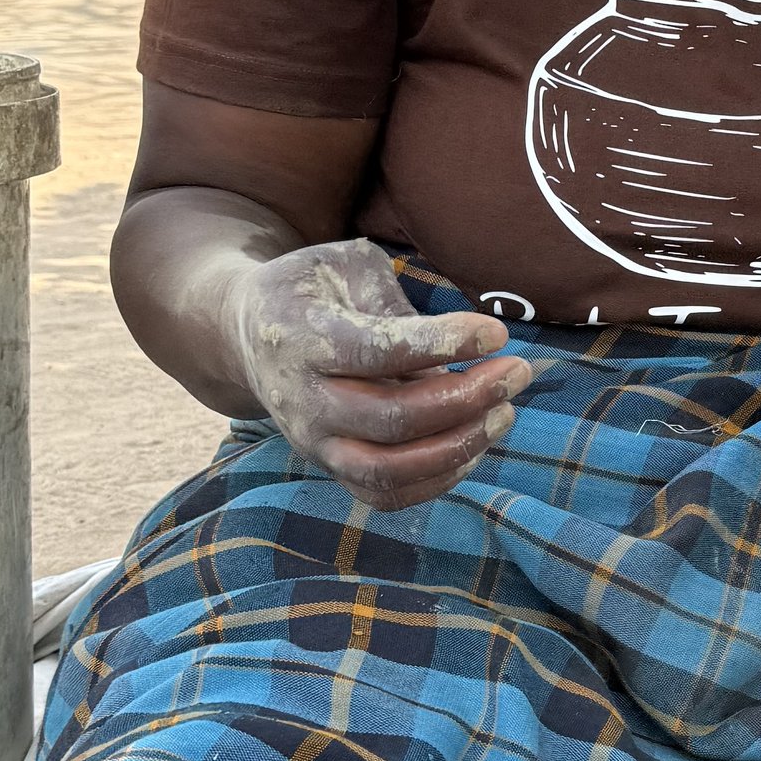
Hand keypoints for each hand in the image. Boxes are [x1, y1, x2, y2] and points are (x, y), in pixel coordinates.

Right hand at [222, 238, 532, 512]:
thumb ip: (395, 299)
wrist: (243, 332)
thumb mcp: (345, 265)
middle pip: (391, 418)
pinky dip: (439, 479)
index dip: (444, 344)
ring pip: (388, 470)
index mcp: (303, 336)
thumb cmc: (311, 288)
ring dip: (459, 446)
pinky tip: (476, 443)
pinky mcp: (330, 467)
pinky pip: (386, 495)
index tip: (498, 333)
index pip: (379, 351)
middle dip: (467, 398)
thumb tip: (462, 344)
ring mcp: (314, 442)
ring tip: (504, 412)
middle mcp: (303, 399)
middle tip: (518, 370)